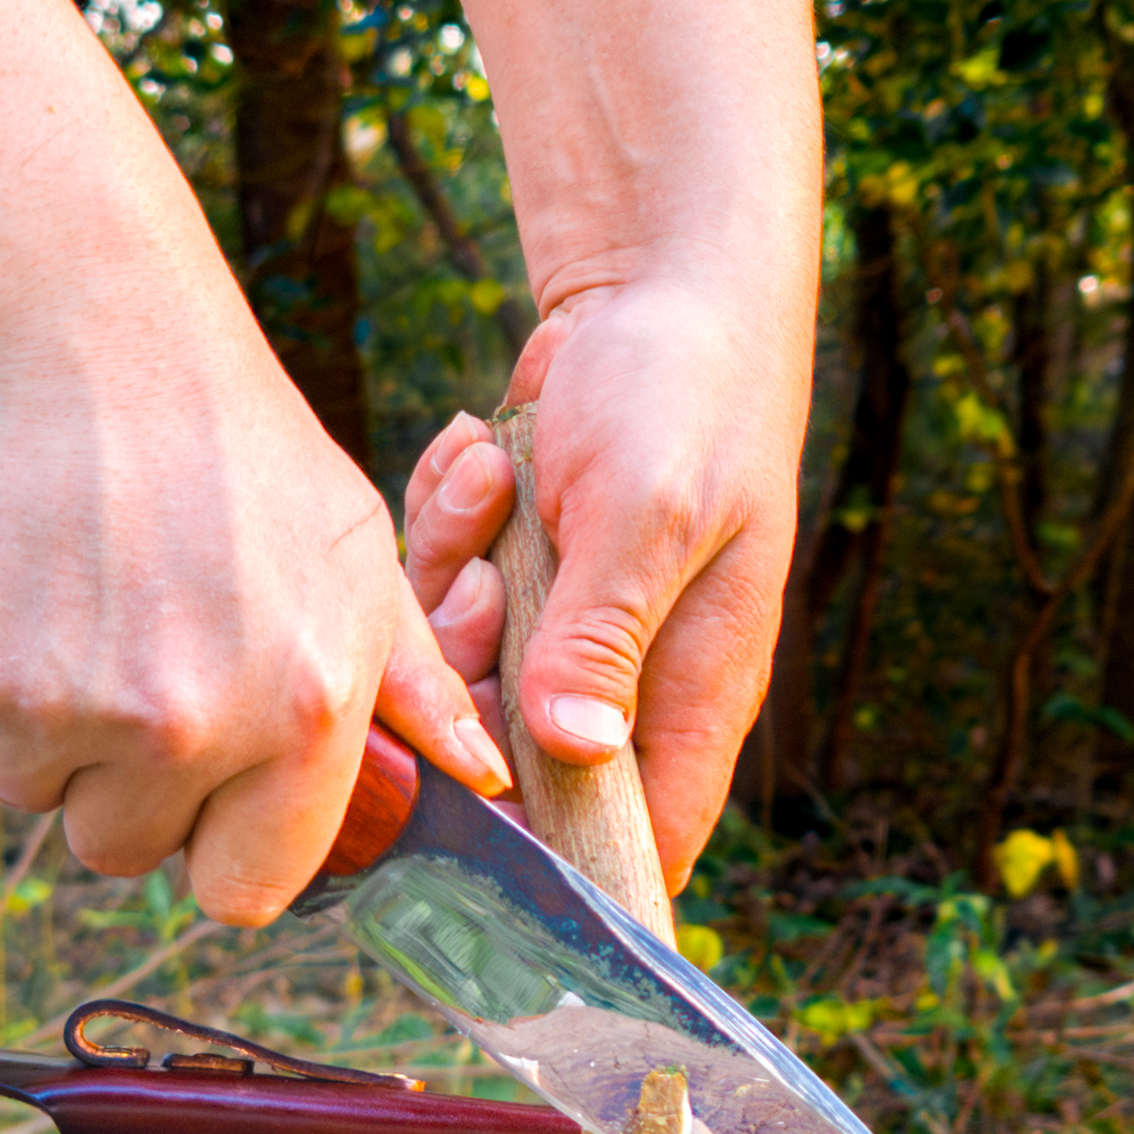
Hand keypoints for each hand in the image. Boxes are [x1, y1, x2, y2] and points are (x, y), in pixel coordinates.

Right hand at [0, 309, 509, 926]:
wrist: (72, 329)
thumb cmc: (233, 443)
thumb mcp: (358, 552)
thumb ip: (415, 685)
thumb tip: (481, 777)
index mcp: (297, 711)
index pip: (244, 890)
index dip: (223, 849)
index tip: (208, 802)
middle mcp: (178, 724)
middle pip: (124, 846)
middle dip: (125, 781)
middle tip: (134, 668)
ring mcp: (54, 701)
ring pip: (30, 790)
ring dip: (45, 728)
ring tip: (75, 608)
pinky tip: (13, 585)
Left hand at [403, 274, 806, 893]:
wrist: (657, 281)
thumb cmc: (683, 392)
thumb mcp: (647, 511)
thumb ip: (604, 637)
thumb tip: (576, 751)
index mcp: (691, 691)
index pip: (643, 840)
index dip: (562, 852)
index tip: (480, 799)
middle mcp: (628, 680)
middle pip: (516, 764)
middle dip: (476, 684)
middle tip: (492, 584)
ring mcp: (566, 629)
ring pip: (465, 676)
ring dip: (455, 581)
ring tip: (499, 484)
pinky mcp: (518, 580)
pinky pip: (443, 597)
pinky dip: (447, 529)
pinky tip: (485, 457)